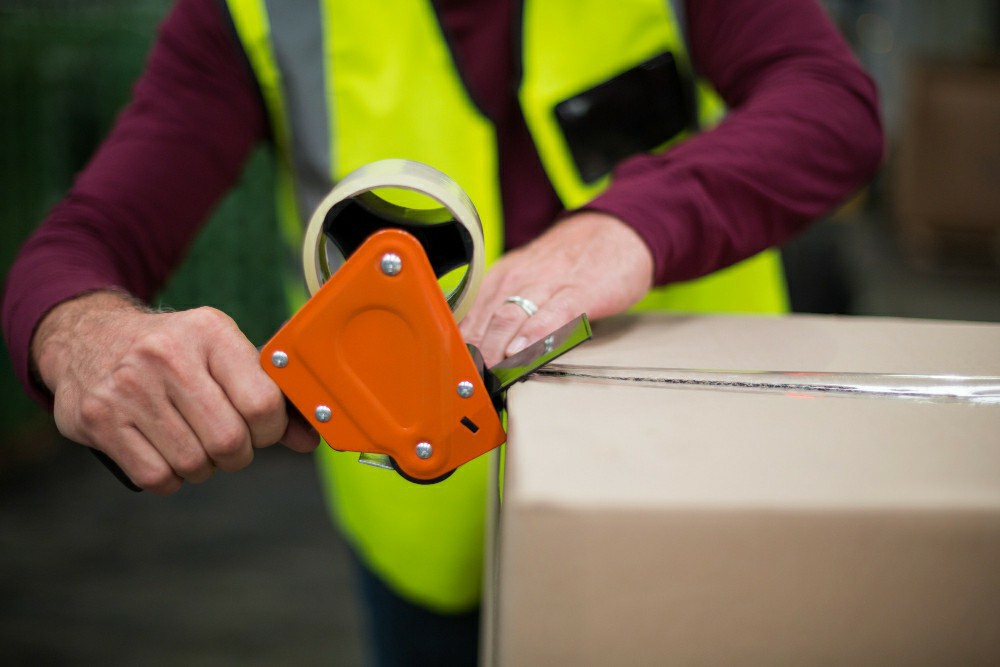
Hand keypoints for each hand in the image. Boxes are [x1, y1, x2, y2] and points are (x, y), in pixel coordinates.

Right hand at [33, 291, 318, 493]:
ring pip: (194, 464)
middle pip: (229, 441)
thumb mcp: (223, 354)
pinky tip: (165, 450)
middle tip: (228, 441)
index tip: (262, 428)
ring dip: (203, 466)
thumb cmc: (174, 351)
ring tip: (192, 440)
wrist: (88, 337)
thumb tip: (311, 440)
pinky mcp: (99, 419)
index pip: (262, 403)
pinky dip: (169, 476)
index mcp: (210, 332)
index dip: (271, 430)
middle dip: (238, 453)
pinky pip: (156, 477)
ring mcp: (129, 388)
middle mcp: (167, 356)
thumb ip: (270, 396)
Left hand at [459, 211, 653, 366]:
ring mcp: (547, 284)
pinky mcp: (579, 291)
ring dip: (494, 350)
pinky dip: (534, 336)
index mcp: (500, 280)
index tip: (454, 380)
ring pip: (509, 319)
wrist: (615, 233)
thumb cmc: (568, 265)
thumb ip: (504, 313)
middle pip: (484, 323)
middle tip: (468, 388)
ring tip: (487, 377)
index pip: (469, 321)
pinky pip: (552, 315)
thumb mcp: (526, 282)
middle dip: (473, 358)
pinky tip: (523, 353)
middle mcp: (516, 280)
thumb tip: (481, 354)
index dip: (459, 353)